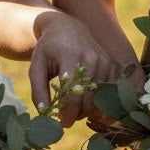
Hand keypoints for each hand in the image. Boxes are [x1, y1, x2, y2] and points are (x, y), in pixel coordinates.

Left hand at [28, 11, 126, 125]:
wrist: (68, 28)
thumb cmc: (48, 49)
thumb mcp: (36, 66)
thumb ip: (38, 90)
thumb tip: (44, 113)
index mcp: (71, 57)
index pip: (73, 96)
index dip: (67, 114)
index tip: (61, 122)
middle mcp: (92, 59)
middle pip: (89, 101)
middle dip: (77, 115)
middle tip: (66, 116)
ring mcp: (105, 62)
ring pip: (101, 99)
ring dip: (89, 110)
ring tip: (75, 107)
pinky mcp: (113, 66)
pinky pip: (111, 93)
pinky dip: (102, 103)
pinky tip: (89, 103)